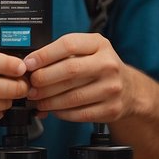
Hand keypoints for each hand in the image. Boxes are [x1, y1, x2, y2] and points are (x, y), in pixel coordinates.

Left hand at [23, 33, 140, 122]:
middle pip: (69, 71)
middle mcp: (108, 64)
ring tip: (37, 99)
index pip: (69, 45)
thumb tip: (31, 65)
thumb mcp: (89, 50)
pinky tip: (53, 109)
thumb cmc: (101, 67)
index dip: (44, 55)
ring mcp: (111, 88)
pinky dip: (61, 113)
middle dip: (43, 79)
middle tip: (30, 85)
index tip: (28, 64)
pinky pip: (78, 113)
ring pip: (72, 96)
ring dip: (48, 100)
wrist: (129, 89)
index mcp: (100, 45)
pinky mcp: (110, 109)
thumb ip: (63, 54)